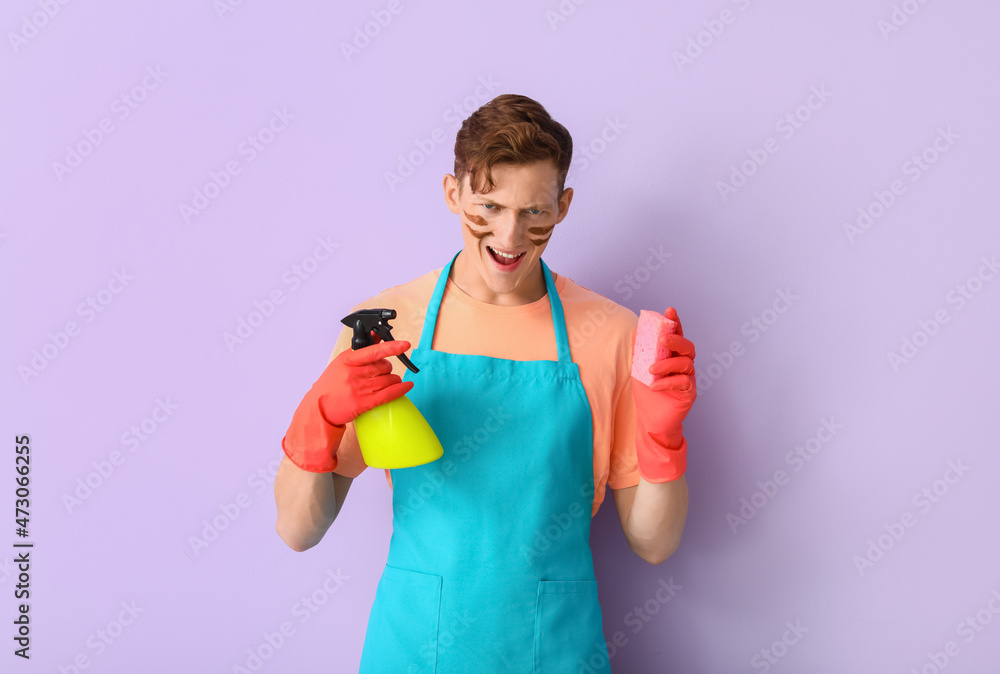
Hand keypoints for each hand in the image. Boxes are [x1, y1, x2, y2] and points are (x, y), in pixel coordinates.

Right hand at [317, 335, 414, 425]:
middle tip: (381, 372)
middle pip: (385, 366)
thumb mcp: (342, 363)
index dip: (391, 347)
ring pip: (389, 380)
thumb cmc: (330, 384)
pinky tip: (407, 386)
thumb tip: (376, 336)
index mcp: (348, 361)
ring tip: (385, 382)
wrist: (319, 407)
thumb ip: (360, 350)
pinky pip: (389, 394)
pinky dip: (401, 389)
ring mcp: (360, 389)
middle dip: (387, 368)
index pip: (373, 351)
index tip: (404, 344)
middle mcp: (355, 374)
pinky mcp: (365, 403)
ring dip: (392, 380)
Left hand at [631, 307, 696, 481]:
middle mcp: (684, 364)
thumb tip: (636, 331)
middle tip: (661, 340)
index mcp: (673, 355)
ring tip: (651, 369)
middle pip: (688, 346)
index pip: (677, 334)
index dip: (675, 322)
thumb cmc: (648, 393)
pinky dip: (668, 382)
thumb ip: (639, 351)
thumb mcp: (639, 369)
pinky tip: (655, 386)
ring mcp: (689, 378)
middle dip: (675, 340)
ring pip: (686, 363)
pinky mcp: (689, 393)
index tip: (669, 310)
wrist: (651, 420)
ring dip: (667, 364)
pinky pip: (683, 382)